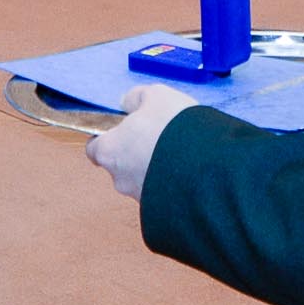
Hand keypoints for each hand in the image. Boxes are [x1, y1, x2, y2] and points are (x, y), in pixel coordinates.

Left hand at [86, 84, 194, 199]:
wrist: (208, 166)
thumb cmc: (173, 128)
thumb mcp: (156, 96)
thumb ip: (136, 98)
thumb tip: (128, 103)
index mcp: (109, 151)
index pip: (95, 148)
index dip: (107, 136)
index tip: (123, 128)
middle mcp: (120, 179)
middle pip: (119, 163)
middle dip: (135, 151)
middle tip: (156, 136)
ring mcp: (141, 197)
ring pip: (142, 178)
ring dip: (155, 166)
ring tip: (178, 151)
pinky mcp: (163, 208)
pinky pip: (162, 191)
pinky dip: (170, 180)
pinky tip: (188, 166)